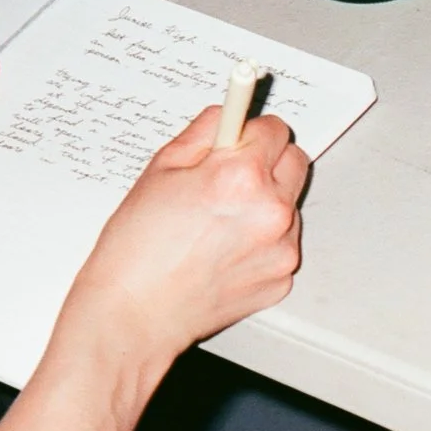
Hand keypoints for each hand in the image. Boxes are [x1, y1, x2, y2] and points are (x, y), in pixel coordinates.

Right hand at [60, 106, 309, 358]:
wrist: (135, 313)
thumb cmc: (137, 249)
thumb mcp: (160, 170)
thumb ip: (205, 133)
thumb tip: (229, 117)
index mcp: (241, 176)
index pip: (276, 129)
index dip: (250, 132)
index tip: (239, 138)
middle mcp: (271, 212)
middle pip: (294, 162)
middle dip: (267, 162)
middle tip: (228, 178)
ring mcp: (281, 249)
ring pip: (289, 205)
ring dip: (265, 204)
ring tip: (217, 225)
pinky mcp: (281, 279)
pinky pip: (281, 244)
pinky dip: (261, 243)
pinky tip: (222, 252)